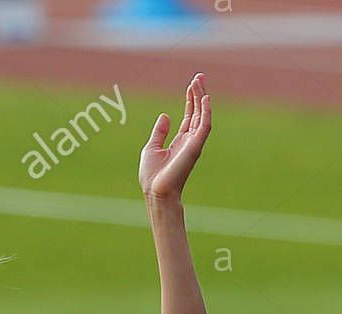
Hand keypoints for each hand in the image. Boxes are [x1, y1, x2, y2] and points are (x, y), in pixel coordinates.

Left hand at [138, 73, 210, 201]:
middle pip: (197, 112)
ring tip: (199, 81)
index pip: (189, 116)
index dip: (190, 100)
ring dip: (202, 98)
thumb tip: (165, 116)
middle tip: (199, 76)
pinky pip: (204, 126)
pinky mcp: (195, 147)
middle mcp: (189, 141)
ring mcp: (194, 144)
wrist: (156, 192)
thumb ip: (159, 132)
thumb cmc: (152, 176)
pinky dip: (206, 112)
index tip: (191, 84)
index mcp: (180, 141)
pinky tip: (205, 98)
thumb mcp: (152, 148)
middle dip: (198, 94)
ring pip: (202, 116)